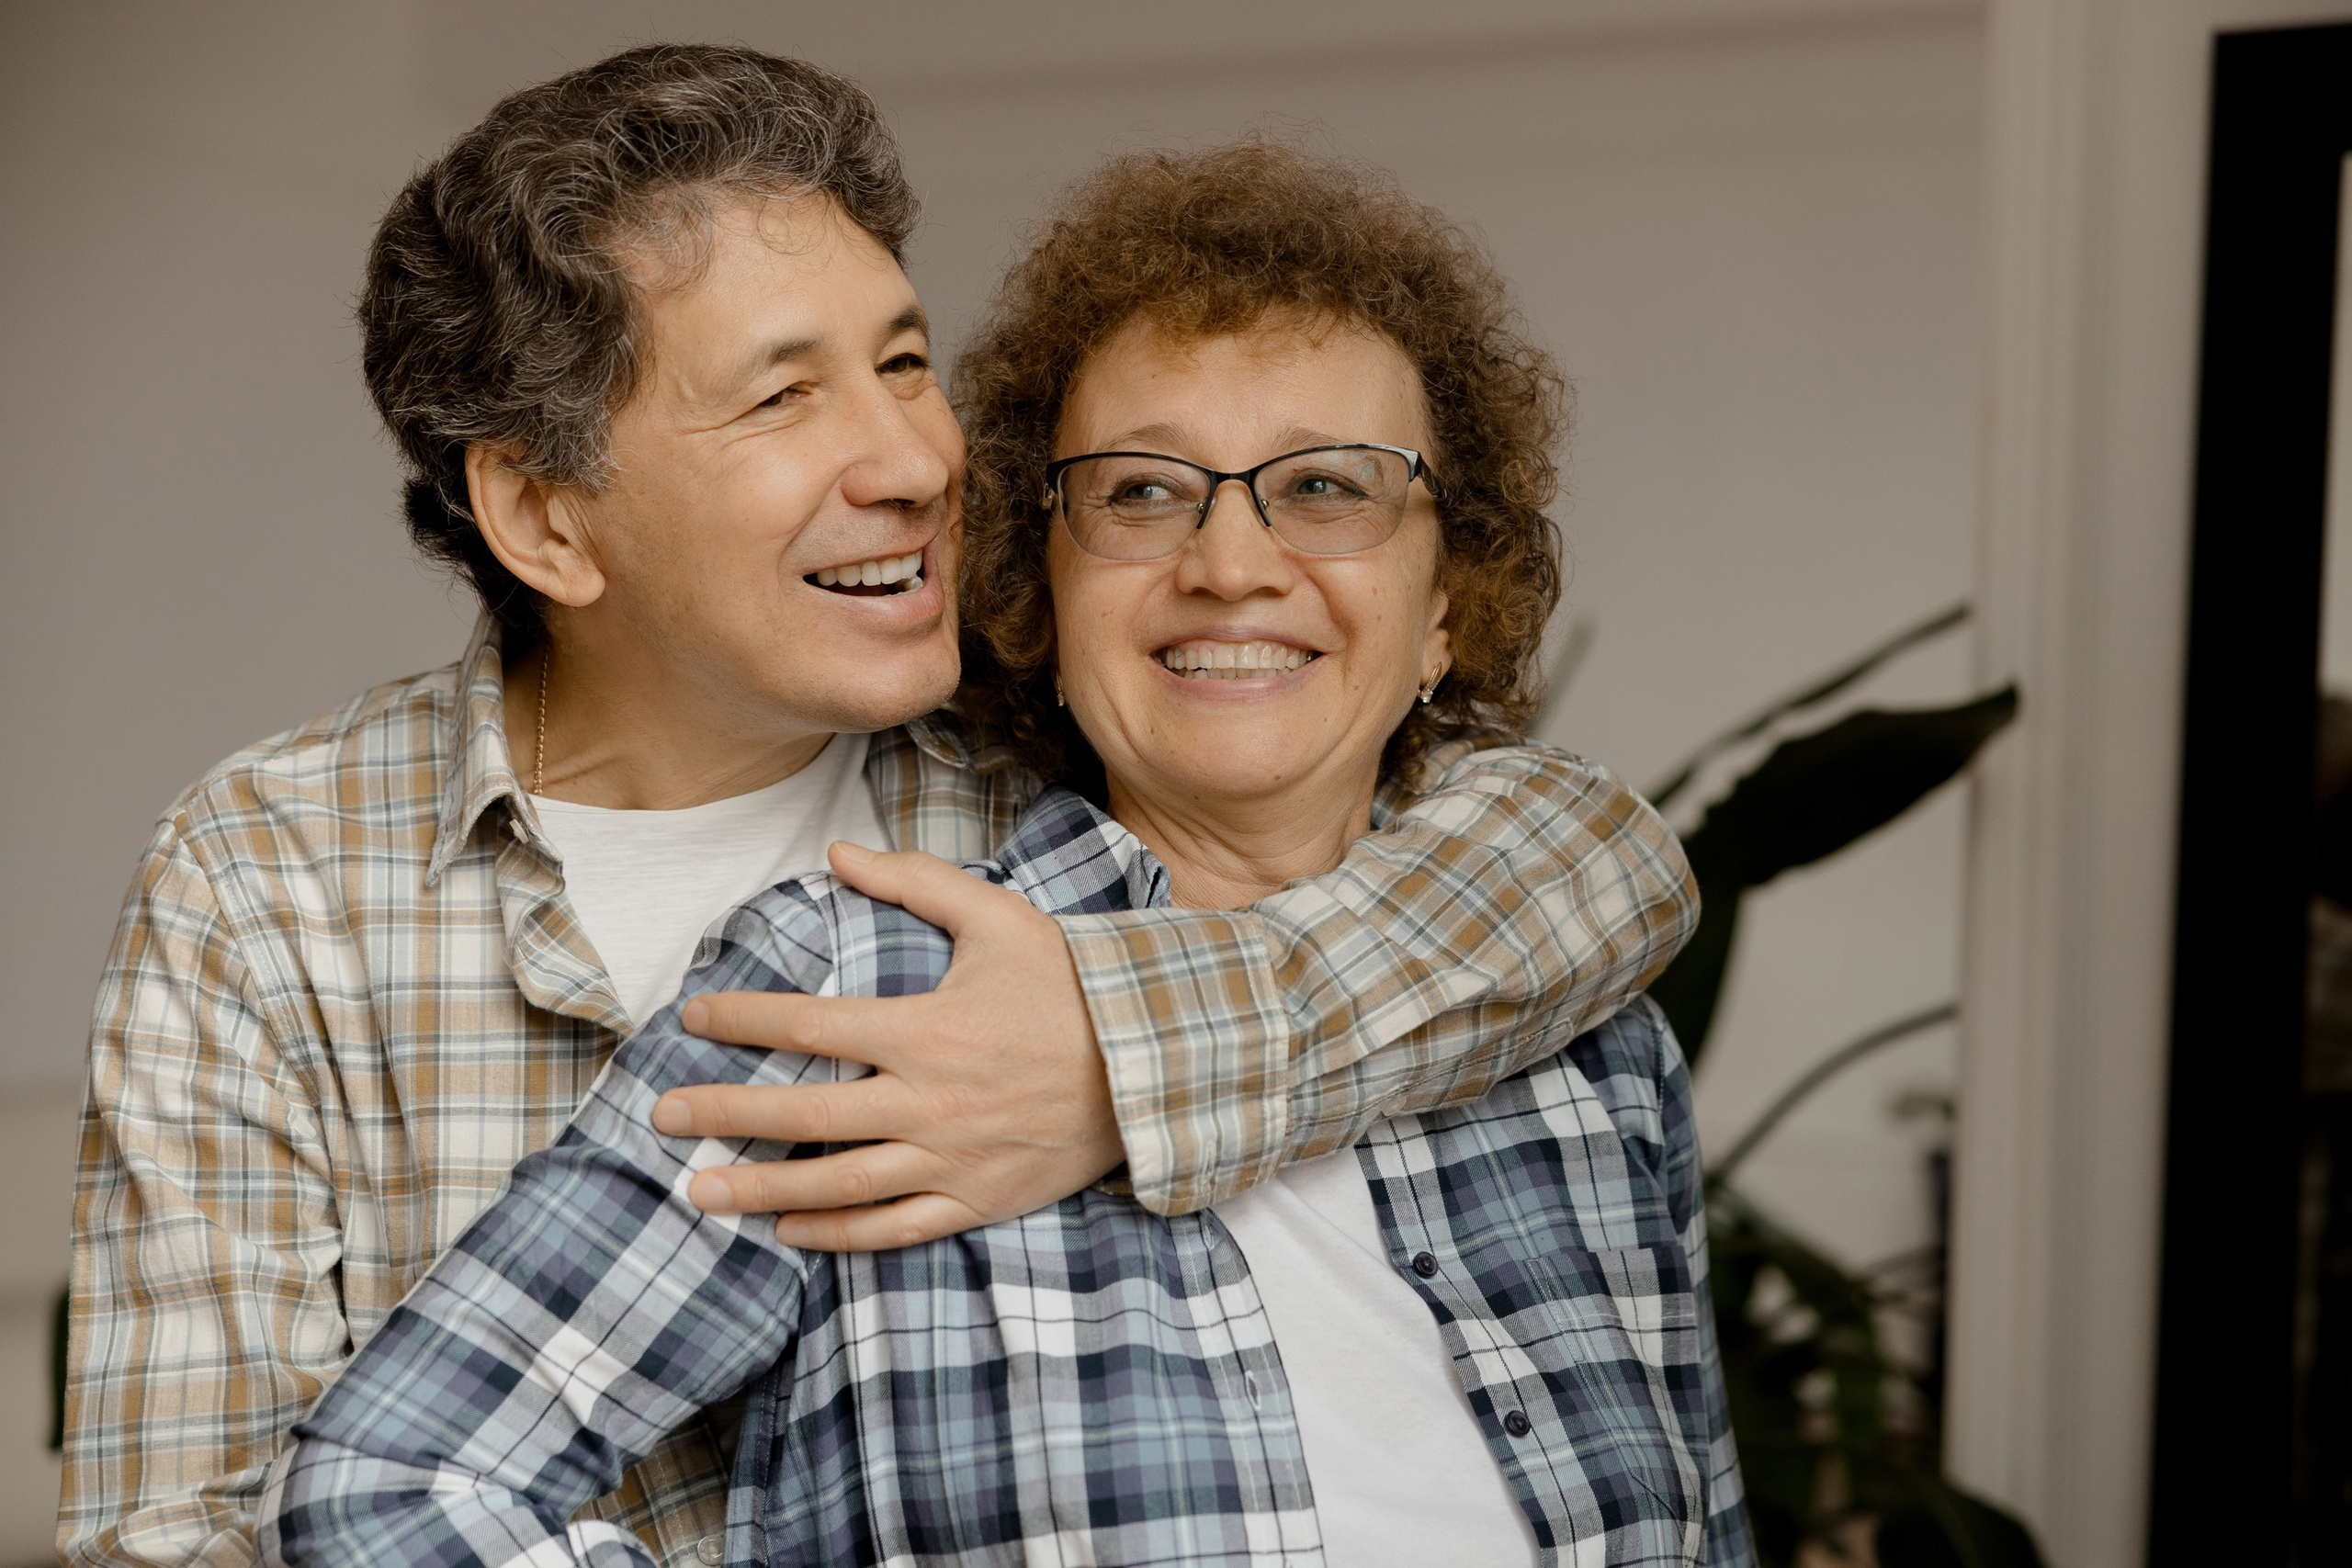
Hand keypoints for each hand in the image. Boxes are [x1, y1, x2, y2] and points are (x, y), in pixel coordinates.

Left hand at [648, 842, 1126, 1249]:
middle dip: (723, 1114)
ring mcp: (951, 1161)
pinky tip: (787, 1231)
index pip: (808, 1027)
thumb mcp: (999, 917)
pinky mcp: (977, 1200)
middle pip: (803, 1116)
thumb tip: (838, 853)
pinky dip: (835, 1236)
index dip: (741, 1021)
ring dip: (759, 1190)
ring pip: (836, 1187)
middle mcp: (928, 1103)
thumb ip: (915, 882)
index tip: (693, 1019)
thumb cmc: (1073, 985)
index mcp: (926, 1030)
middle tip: (663, 1115)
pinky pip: (893, 1229)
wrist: (1156, 1065)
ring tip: (699, 1191)